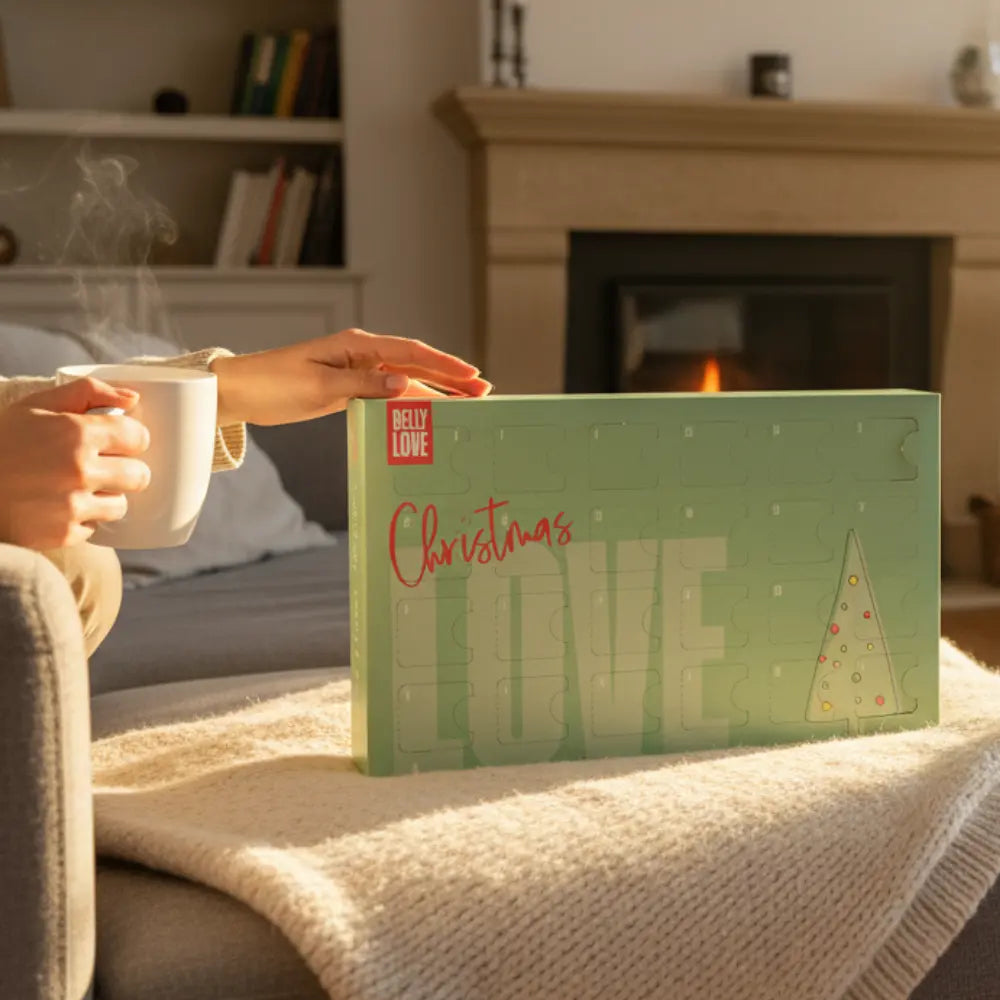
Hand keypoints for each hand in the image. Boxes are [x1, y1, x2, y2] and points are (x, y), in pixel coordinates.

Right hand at [0, 378, 150, 548]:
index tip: (118, 441)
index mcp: (77, 432)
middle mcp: (79, 470)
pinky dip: (82, 519)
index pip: (138, 437)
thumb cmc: (2, 441)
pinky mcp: (63, 534)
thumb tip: (133, 398)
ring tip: (76, 488)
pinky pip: (94, 527)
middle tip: (102, 467)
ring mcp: (72, 505)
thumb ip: (88, 392)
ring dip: (106, 497)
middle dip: (125, 470)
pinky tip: (58, 507)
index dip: (130, 438)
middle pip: (139, 475)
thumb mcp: (37, 405)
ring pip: (121, 505)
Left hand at [209, 328, 491, 426]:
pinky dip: (410, 401)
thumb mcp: (319, 388)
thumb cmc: (273, 385)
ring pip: (405, 380)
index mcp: (356, 345)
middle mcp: (361, 354)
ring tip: (466, 402)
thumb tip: (404, 385)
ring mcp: (357, 370)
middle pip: (415, 365)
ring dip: (435, 391)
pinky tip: (429, 411)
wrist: (240, 390)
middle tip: (483, 390)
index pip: (410, 353)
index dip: (444, 365)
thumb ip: (365, 386)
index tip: (471, 374)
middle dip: (450, 378)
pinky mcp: (349, 387)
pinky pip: (388, 393)